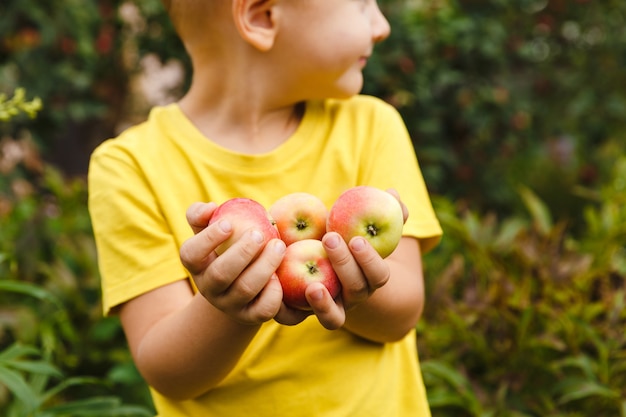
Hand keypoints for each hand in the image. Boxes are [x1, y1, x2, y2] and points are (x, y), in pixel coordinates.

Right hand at [179, 202, 285, 324]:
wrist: (241, 286)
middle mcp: (209, 288)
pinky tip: (279, 276)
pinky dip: (274, 293)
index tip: (228, 224)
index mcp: (198, 266)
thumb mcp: (212, 231)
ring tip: (278, 246)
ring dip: (264, 266)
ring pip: (245, 289)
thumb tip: (210, 207)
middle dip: (242, 252)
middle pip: (221, 274)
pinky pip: (263, 310)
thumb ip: (203, 215)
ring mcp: (230, 305)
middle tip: (259, 234)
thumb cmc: (226, 249)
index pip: (190, 255)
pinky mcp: (250, 316)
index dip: (207, 239)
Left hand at [274, 188, 407, 330]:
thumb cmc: (342, 237)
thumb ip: (382, 210)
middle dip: (344, 265)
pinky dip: (286, 309)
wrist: (313, 261)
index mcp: (370, 278)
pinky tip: (276, 287)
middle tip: (329, 238)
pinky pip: (294, 319)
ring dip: (324, 304)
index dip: (370, 259)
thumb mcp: (358, 223)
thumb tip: (392, 193)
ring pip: (333, 319)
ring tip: (312, 286)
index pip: (378, 275)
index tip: (356, 238)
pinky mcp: (300, 315)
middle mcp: (352, 298)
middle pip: (356, 290)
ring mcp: (328, 310)